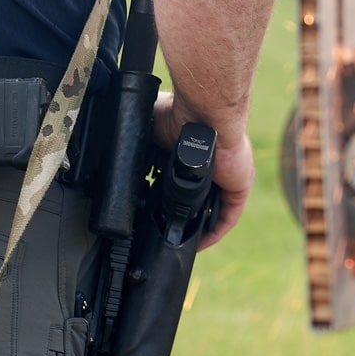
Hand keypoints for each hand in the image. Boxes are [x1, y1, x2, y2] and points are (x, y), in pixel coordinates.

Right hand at [152, 92, 252, 248]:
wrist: (201, 113)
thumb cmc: (177, 112)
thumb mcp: (149, 128)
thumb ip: (138, 141)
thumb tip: (115, 149)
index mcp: (194, 152)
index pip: (185, 180)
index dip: (172, 198)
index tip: (156, 212)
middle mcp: (214, 167)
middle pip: (201, 198)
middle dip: (186, 215)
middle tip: (169, 230)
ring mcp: (228, 177)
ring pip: (214, 210)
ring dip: (200, 226)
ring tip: (182, 240)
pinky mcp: (239, 186)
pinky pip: (228, 216)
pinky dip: (214, 231)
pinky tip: (199, 242)